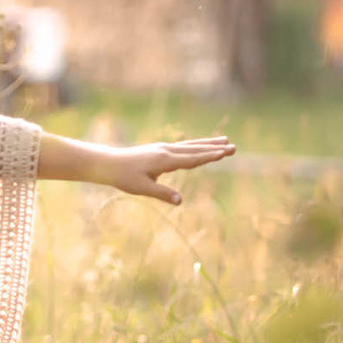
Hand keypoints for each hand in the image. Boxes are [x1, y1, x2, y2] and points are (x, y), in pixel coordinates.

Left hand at [96, 135, 236, 204]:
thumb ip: (162, 194)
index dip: (209, 157)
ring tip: (225, 140)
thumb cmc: (124, 177)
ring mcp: (164, 148)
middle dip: (215, 149)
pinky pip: (183, 146)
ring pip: (190, 145)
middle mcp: (166, 151)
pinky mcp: (160, 149)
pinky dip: (196, 145)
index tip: (224, 154)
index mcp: (164, 160)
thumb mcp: (142, 189)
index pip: (192, 159)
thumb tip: (180, 201)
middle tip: (234, 147)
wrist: (109, 163)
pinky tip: (201, 145)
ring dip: (208, 144)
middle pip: (195, 149)